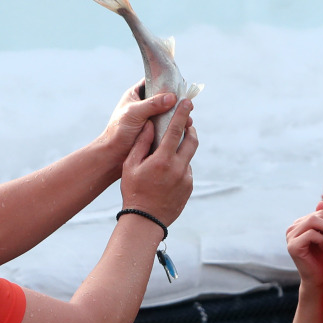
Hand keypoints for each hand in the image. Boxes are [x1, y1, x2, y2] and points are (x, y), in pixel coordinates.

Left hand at [99, 79, 191, 167]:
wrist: (114, 154)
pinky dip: (176, 125)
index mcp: (136, 94)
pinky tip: (185, 128)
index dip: (167, 81)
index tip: (181, 85)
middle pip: (165, 96)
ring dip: (179, 115)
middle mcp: (144, 104)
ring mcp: (150, 117)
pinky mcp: (154, 129)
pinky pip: (169, 124)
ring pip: (169, 111)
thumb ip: (152, 104)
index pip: (154, 80)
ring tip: (188, 120)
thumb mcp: (134, 113)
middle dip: (177, 101)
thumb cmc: (118, 131)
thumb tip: (172, 97)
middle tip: (188, 105)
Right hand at [120, 99, 196, 226]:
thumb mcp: (130, 166)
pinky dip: (179, 166)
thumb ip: (141, 144)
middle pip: (191, 141)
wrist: (145, 220)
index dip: (182, 114)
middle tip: (186, 122)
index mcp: (163, 160)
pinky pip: (186, 171)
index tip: (187, 103)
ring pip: (188, 157)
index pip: (176, 130)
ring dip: (182, 150)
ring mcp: (186, 178)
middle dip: (190, 128)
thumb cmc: (133, 191)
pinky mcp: (189, 187)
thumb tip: (148, 124)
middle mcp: (179, 168)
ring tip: (170, 151)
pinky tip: (167, 173)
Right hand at [286, 201, 322, 289]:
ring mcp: (289, 237)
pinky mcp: (292, 246)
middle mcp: (291, 229)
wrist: (318, 277)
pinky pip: (311, 234)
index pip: (317, 213)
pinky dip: (322, 240)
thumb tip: (320, 202)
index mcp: (297, 225)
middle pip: (314, 216)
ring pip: (312, 222)